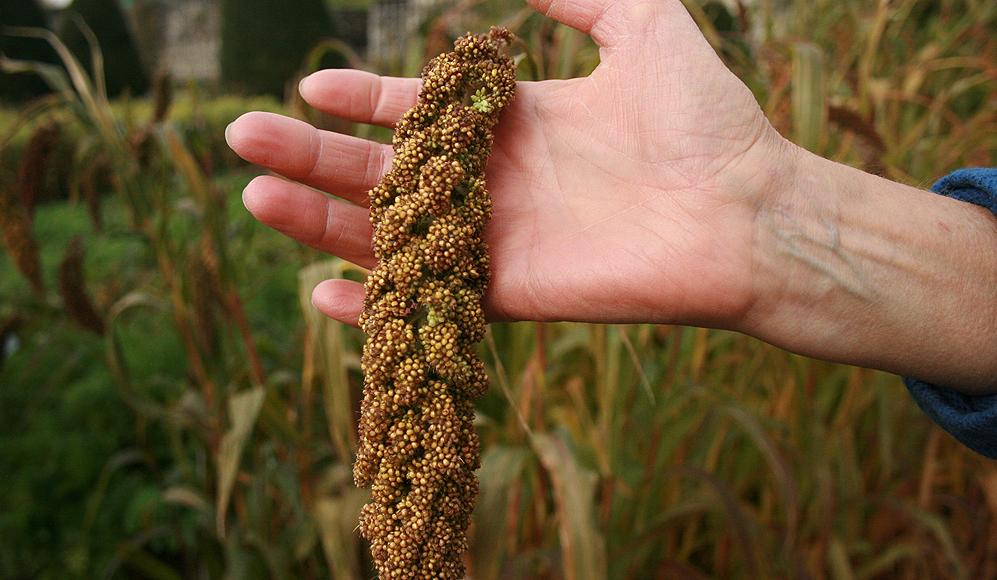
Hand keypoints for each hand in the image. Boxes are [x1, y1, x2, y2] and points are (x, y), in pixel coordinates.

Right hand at [225, 0, 784, 327]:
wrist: (750, 213)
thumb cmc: (706, 122)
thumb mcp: (644, 28)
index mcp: (512, 123)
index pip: (416, 111)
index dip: (361, 100)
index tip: (309, 87)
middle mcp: (494, 183)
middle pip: (382, 172)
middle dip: (312, 157)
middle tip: (242, 140)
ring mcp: (497, 242)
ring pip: (390, 235)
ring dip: (320, 221)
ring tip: (256, 197)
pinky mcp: (511, 296)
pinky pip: (431, 303)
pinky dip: (377, 307)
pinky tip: (321, 295)